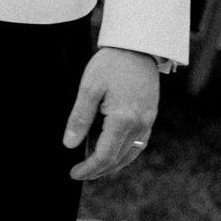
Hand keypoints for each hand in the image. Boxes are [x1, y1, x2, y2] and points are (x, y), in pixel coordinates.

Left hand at [62, 47, 158, 179]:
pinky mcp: (150, 117)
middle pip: (118, 159)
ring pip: (130, 154)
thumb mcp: (88, 88)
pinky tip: (112, 152)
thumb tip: (70, 145)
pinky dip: (125, 153)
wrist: (137, 47)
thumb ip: (79, 118)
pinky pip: (139, 144)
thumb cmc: (110, 64)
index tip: (74, 173)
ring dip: (112, 164)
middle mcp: (140, 125)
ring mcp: (148, 122)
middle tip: (80, 173)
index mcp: (123, 119)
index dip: (88, 168)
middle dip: (98, 170)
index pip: (104, 155)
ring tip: (93, 166)